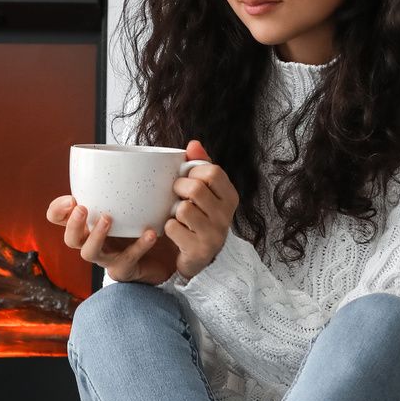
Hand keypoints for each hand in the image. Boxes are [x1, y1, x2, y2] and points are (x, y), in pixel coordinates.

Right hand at [46, 140, 238, 284]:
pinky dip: (137, 247)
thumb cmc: (158, 219)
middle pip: (70, 238)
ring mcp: (109, 257)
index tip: (71, 197)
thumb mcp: (157, 193)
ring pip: (89, 254)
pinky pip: (126, 262)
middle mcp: (96, 239)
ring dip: (95, 236)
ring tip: (109, 219)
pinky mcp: (127, 270)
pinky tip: (150, 233)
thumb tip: (191, 145)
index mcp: (94, 220)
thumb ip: (169, 171)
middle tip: (84, 207)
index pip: (61, 216)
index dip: (58, 209)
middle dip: (72, 223)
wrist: (175, 253)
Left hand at [166, 140, 239, 279]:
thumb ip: (201, 165)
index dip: (194, 171)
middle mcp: (226, 216)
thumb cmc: (200, 216)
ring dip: (174, 210)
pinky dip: (168, 227)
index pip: (213, 171)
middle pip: (196, 188)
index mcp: (230, 197)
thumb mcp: (206, 190)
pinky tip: (176, 230)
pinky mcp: (199, 250)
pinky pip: (173, 228)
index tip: (188, 177)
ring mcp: (215, 235)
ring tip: (178, 214)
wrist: (199, 256)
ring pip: (183, 209)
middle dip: (179, 188)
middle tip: (177, 194)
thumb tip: (194, 144)